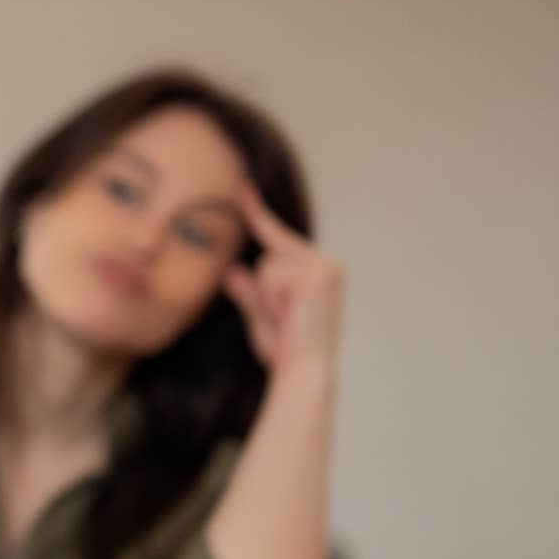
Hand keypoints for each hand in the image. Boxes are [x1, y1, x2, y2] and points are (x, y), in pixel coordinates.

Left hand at [222, 188, 344, 372]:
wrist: (305, 372)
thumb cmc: (286, 353)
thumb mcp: (260, 319)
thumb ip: (248, 293)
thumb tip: (232, 271)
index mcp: (317, 272)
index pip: (279, 239)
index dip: (258, 213)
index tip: (241, 187)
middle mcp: (326, 265)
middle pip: (269, 254)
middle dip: (265, 289)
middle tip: (283, 319)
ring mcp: (325, 267)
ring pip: (268, 264)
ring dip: (267, 295)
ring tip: (287, 319)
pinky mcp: (320, 273)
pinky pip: (273, 274)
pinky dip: (272, 297)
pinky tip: (290, 314)